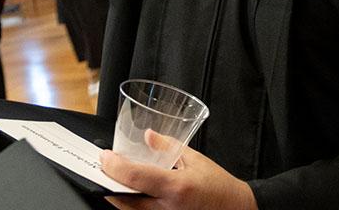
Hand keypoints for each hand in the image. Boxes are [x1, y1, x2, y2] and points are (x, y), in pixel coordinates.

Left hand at [101, 132, 256, 209]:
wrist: (234, 208)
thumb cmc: (218, 186)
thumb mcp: (195, 160)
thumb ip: (168, 147)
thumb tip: (147, 135)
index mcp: (176, 187)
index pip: (134, 177)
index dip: (114, 166)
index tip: (105, 156)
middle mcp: (166, 208)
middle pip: (123, 199)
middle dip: (108, 182)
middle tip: (104, 168)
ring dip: (117, 194)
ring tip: (113, 178)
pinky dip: (129, 203)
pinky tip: (128, 192)